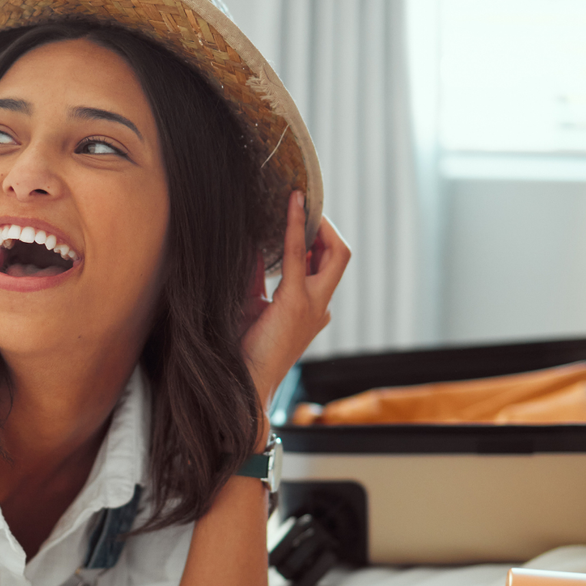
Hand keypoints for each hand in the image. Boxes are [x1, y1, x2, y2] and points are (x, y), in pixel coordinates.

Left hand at [240, 192, 351, 420]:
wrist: (246, 383)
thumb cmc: (245, 351)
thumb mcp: (251, 305)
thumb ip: (255, 276)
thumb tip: (250, 244)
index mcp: (313, 309)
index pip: (325, 266)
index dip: (318, 240)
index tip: (304, 216)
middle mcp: (320, 306)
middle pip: (340, 256)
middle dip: (328, 228)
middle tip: (307, 208)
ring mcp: (314, 305)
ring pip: (334, 254)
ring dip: (318, 225)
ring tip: (298, 202)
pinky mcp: (296, 302)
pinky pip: (300, 256)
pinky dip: (296, 227)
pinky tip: (292, 205)